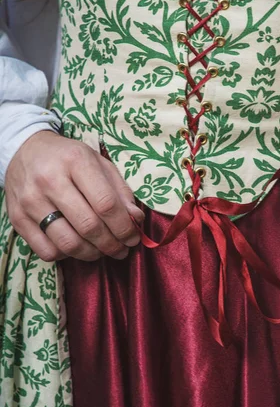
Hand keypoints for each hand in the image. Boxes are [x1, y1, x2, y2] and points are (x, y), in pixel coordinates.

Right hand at [5, 131, 143, 261]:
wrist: (25, 150)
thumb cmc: (69, 159)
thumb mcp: (99, 164)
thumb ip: (120, 191)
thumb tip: (136, 220)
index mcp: (76, 161)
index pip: (106, 204)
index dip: (124, 227)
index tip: (133, 238)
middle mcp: (50, 180)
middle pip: (89, 226)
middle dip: (111, 245)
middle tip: (122, 250)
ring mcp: (30, 201)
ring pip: (68, 243)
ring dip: (92, 254)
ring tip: (102, 251)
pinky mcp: (17, 218)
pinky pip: (47, 251)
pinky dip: (66, 255)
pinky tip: (76, 246)